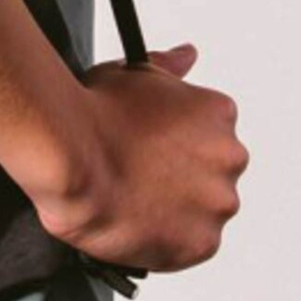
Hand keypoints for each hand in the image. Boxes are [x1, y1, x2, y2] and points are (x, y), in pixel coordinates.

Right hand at [33, 43, 248, 274]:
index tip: (152, 148)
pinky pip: (190, 245)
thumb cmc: (96, 112)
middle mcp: (230, 157)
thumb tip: (187, 55)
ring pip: (203, 210)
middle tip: (140, 175)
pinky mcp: (201, 243)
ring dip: (177, 208)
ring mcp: (218, 203)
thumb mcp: (135, 72)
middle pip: (213, 172)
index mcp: (219, 114)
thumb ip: (170, 68)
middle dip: (182, 175)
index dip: (177, 142)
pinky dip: (167, 239)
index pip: (211, 132)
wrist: (71, 157)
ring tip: (133, 199)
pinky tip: (136, 221)